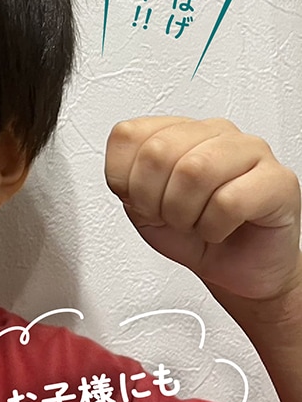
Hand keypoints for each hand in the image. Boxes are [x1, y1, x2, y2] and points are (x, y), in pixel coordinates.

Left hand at [105, 117, 301, 304]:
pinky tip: (219, 228)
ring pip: (194, 170)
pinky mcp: (278, 180)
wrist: (236, 270)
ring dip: (183, 213)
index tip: (142, 201)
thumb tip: (124, 173)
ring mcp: (250, 151)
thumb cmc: (193, 235)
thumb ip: (125, 181)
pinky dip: (213, 227)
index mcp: (177, 132)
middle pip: (158, 152)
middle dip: (154, 200)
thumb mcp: (141, 208)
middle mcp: (213, 133)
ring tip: (195, 222)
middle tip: (170, 217)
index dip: (125, 179)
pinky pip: (229, 201)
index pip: (129, 134)